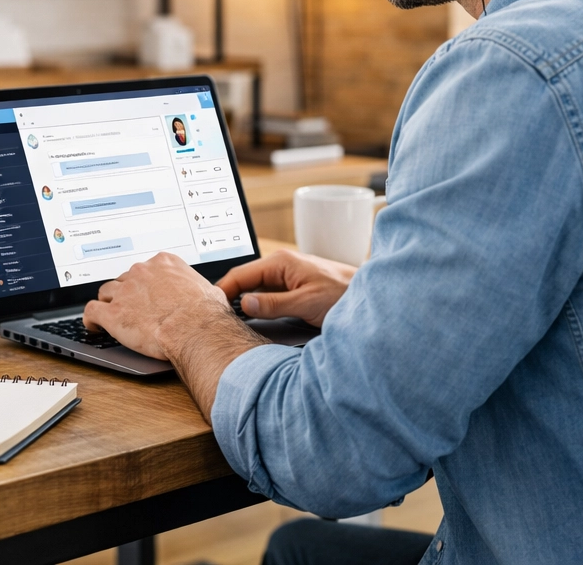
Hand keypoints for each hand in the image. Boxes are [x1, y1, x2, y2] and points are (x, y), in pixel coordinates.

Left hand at [83, 252, 234, 359]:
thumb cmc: (205, 314)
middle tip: (132, 308)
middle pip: (124, 279)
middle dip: (127, 294)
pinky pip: (92, 311)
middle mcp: (141, 272)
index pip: (146, 269)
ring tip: (111, 315)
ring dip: (109, 303)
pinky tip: (93, 326)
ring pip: (107, 293)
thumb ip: (198, 288)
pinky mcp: (113, 314)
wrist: (194, 329)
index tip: (145, 292)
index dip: (144, 283)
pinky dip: (91, 319)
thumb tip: (207, 295)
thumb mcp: (208, 291)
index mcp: (163, 263)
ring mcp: (125, 292)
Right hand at [216, 248, 355, 326]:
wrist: (372, 299)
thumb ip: (274, 304)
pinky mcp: (292, 288)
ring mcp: (286, 276)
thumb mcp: (306, 303)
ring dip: (243, 302)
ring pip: (254, 289)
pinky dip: (256, 305)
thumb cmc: (344, 296)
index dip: (222, 291)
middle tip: (215, 316)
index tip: (210, 307)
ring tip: (228, 319)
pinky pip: (266, 295)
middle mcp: (280, 266)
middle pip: (244, 281)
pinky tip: (250, 318)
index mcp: (280, 262)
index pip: (239, 274)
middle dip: (229, 297)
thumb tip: (245, 303)